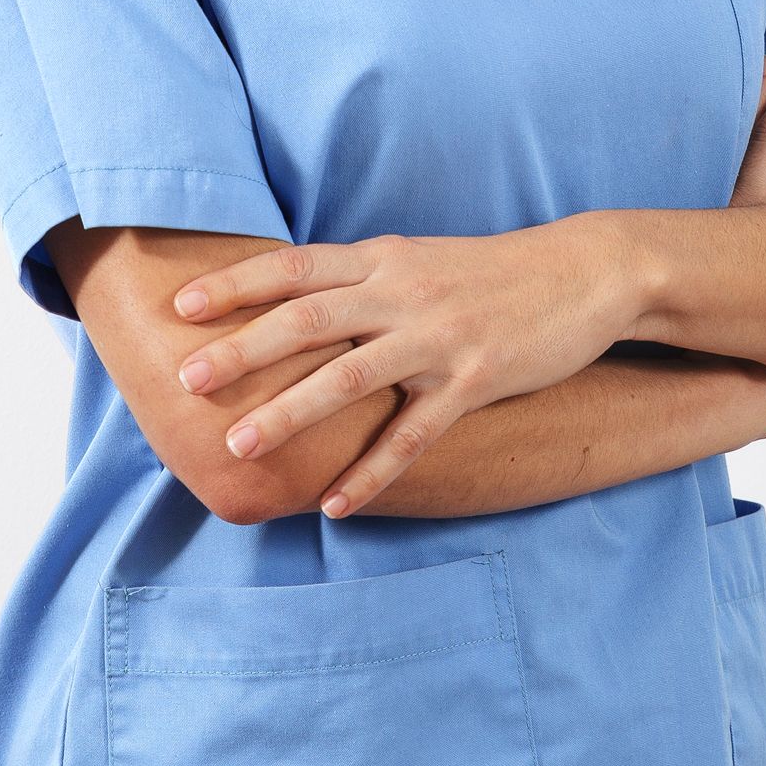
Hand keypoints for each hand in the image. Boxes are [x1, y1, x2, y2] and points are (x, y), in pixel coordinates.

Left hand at [167, 223, 618, 517]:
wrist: (584, 272)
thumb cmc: (491, 271)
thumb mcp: (419, 260)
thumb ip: (363, 279)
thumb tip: (294, 301)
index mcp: (383, 259)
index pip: (294, 267)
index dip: (236, 285)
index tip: (182, 305)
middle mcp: (402, 292)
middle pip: (307, 319)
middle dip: (242, 350)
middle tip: (186, 380)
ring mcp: (439, 338)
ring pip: (350, 378)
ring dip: (290, 414)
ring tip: (241, 447)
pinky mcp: (475, 380)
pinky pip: (413, 434)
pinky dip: (370, 473)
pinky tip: (335, 505)